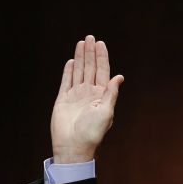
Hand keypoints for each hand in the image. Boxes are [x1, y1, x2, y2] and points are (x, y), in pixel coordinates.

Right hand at [51, 35, 124, 162]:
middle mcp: (89, 93)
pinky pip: (66, 81)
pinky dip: (68, 71)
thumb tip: (119, 76)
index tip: (100, 43)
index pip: (102, 72)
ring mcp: (76, 95)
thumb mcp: (106, 112)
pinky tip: (71, 61)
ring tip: (81, 43)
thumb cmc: (92, 132)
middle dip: (90, 53)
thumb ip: (111, 93)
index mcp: (101, 96)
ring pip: (78, 71)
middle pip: (90, 68)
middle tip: (90, 37)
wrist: (73, 146)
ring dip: (80, 57)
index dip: (102, 57)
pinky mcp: (63, 99)